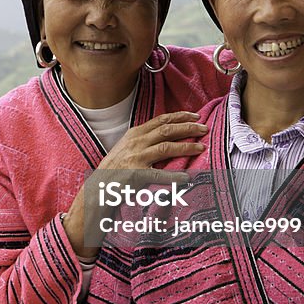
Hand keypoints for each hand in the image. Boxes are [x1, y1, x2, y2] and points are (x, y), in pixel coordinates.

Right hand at [64, 111, 206, 258]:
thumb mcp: (127, 147)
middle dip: (188, 128)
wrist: (99, 186)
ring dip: (186, 147)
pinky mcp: (137, 174)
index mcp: (134, 134)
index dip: (180, 117)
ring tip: (201, 147)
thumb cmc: (115, 168)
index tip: (195, 117)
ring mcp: (136, 158)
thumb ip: (143, 139)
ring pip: (167, 147)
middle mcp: (136, 142)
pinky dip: (175, 176)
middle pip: (167, 130)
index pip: (161, 120)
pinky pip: (160, 174)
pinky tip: (186, 177)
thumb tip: (165, 134)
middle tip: (204, 129)